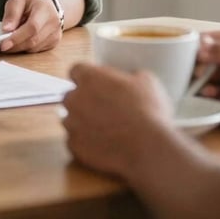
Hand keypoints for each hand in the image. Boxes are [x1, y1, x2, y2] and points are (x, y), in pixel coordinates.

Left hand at [0, 0, 62, 52]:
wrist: (48, 6)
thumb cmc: (32, 4)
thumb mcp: (18, 1)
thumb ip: (11, 14)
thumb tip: (6, 30)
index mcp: (44, 8)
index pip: (32, 27)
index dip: (17, 38)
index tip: (3, 44)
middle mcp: (53, 22)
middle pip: (33, 40)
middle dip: (16, 45)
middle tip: (3, 45)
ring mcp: (56, 33)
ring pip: (34, 48)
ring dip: (20, 47)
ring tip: (13, 39)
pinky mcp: (54, 42)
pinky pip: (37, 51)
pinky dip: (27, 48)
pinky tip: (23, 40)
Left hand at [63, 63, 172, 179]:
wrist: (148, 148)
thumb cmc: (149, 110)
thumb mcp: (146, 81)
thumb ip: (129, 76)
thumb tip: (129, 80)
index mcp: (89, 77)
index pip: (76, 70)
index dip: (88, 77)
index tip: (97, 84)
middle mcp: (74, 98)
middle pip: (71, 96)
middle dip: (83, 100)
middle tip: (103, 109)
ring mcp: (72, 124)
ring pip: (71, 120)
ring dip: (82, 122)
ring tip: (105, 130)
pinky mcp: (75, 146)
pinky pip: (75, 141)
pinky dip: (86, 143)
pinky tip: (103, 145)